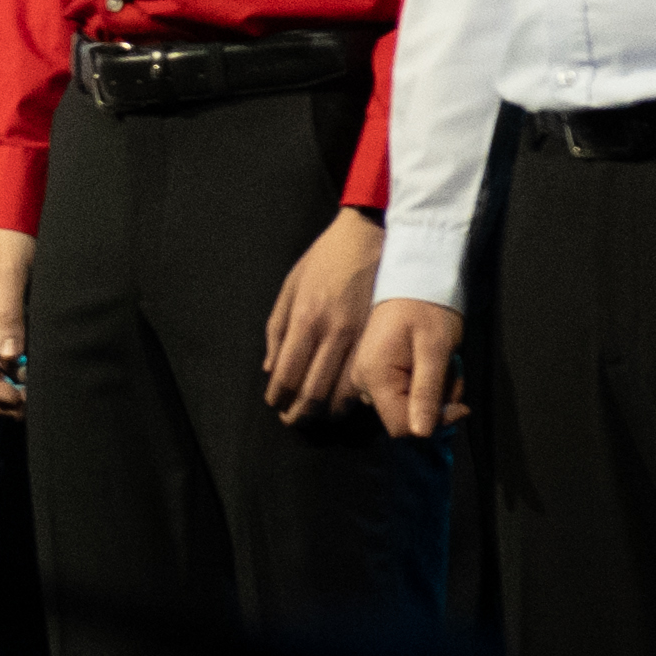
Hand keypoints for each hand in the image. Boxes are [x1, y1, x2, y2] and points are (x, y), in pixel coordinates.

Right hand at [0, 226, 33, 416]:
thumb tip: (12, 358)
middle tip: (27, 409)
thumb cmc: (7, 238)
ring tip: (30, 401)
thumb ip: (9, 315)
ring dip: (4, 387)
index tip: (16, 397)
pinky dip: (12, 372)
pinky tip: (30, 380)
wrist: (8, 213)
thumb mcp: (10, 274)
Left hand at [258, 204, 385, 425]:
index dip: (280, 399)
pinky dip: (356, 399)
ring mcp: (363, 337)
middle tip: (294, 422)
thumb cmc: (328, 259)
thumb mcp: (292, 285)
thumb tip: (271, 368)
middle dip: (301, 414)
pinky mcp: (384, 338)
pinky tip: (347, 402)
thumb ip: (278, 329)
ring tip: (318, 417)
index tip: (276, 406)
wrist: (374, 234)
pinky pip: (370, 379)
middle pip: (315, 392)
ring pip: (344, 393)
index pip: (288, 375)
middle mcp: (334, 333)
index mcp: (306, 318)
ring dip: (328, 413)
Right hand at [349, 293, 466, 441]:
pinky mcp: (376, 372)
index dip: (434, 423)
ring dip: (435, 392)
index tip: (458, 404)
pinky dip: (425, 383)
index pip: (401, 426)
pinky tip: (431, 361)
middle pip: (406, 417)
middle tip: (449, 370)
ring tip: (443, 362)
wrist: (414, 278)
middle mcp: (363, 381)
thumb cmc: (427, 308)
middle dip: (437, 402)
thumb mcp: (434, 349)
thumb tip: (422, 433)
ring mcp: (368, 377)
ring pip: (408, 406)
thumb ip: (427, 393)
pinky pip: (404, 392)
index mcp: (374, 376)